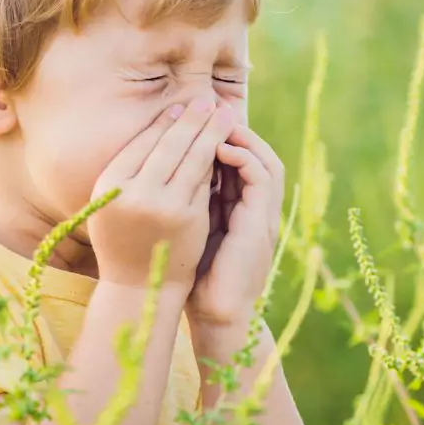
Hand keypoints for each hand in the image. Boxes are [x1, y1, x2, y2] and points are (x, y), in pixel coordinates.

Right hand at [88, 96, 237, 291]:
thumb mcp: (111, 202)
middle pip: (169, 144)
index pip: (142, 143)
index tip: (179, 107)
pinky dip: (215, 160)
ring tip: (223, 114)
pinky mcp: (189, 218)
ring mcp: (164, 206)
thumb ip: (129, 170)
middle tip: (207, 100)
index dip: (164, 122)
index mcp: (109, 184)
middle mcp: (134, 193)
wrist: (138, 287)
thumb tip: (163, 124)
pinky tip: (224, 145)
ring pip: (192, 158)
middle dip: (192, 119)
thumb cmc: (123, 238)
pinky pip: (204, 180)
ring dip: (210, 132)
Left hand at [187, 125, 284, 327]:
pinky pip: (262, 178)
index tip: (193, 120)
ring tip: (214, 123)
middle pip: (257, 153)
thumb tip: (158, 173)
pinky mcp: (262, 224)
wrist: (215, 315)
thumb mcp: (189, 230)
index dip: (220, 137)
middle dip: (233, 129)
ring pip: (265, 160)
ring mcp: (264, 216)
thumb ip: (186, 203)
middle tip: (206, 109)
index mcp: (241, 209)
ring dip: (242, 138)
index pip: (239, 160)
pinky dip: (243, 158)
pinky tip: (218, 149)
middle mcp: (256, 209)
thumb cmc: (195, 277)